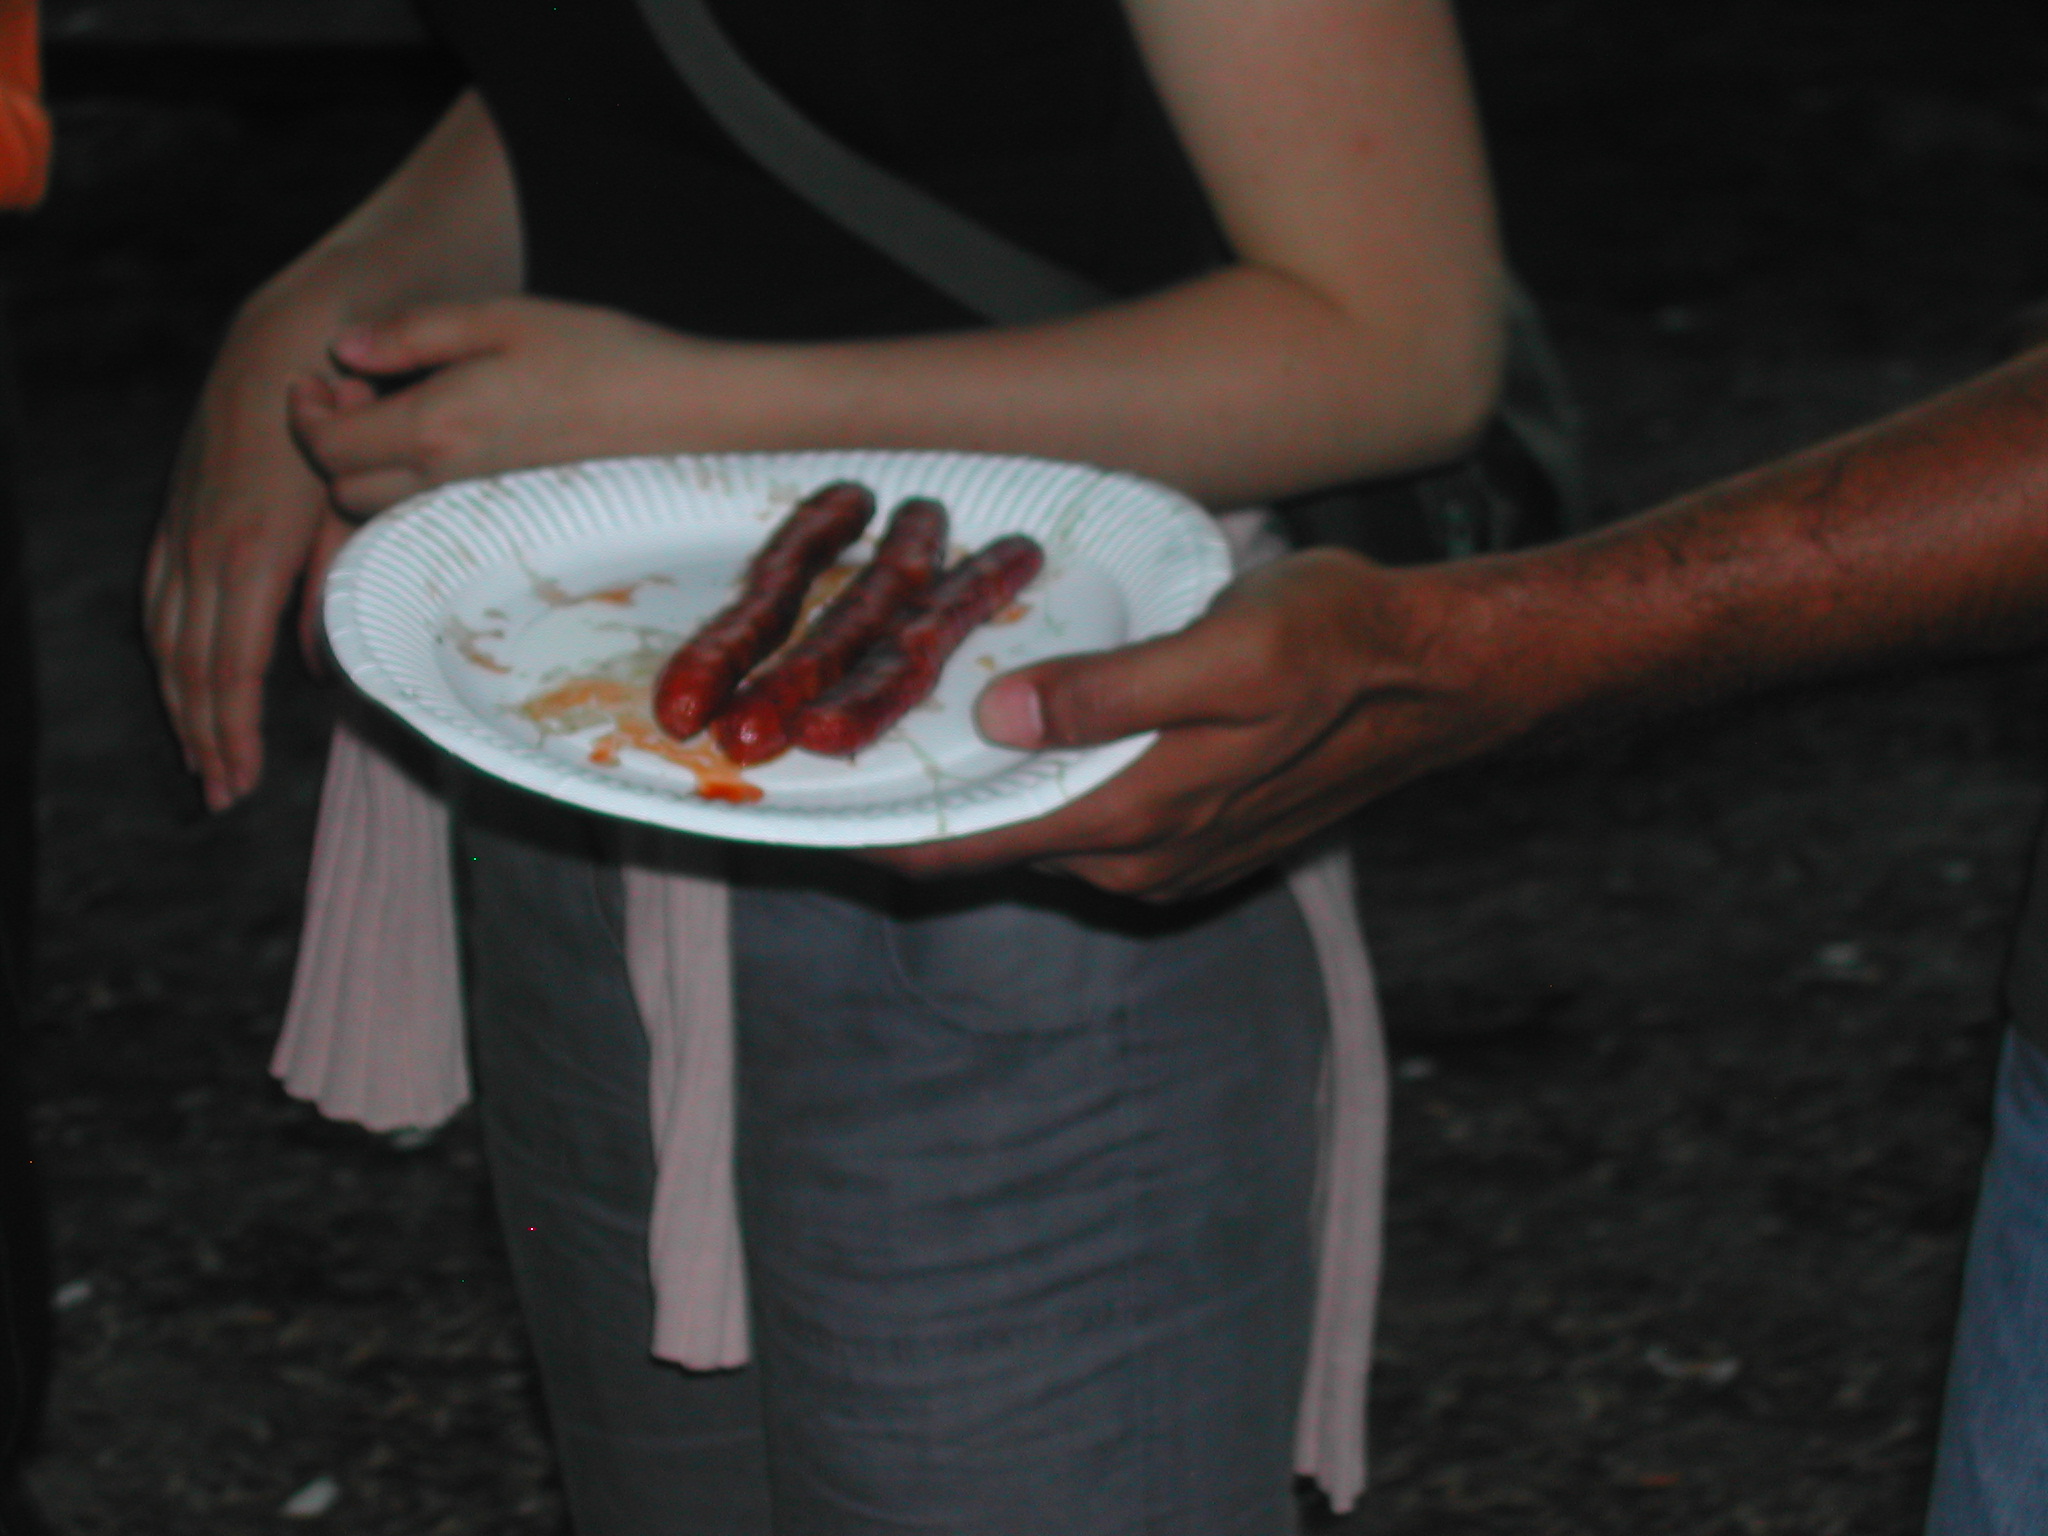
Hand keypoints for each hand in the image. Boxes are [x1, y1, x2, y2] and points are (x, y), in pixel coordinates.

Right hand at [144, 324, 357, 811]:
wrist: (292, 338)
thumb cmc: (347, 421)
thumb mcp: (358, 503)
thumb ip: (334, 583)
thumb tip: (310, 662)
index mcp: (251, 549)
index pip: (229, 664)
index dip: (231, 728)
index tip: (238, 779)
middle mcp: (204, 543)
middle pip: (190, 664)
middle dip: (205, 735)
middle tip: (220, 794)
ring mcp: (185, 526)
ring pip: (166, 636)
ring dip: (181, 704)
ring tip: (201, 758)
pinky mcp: (181, 510)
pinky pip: (158, 594)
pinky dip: (165, 649)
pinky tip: (178, 681)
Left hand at [288, 297, 710, 515]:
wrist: (677, 410)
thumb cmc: (597, 353)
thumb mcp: (500, 317)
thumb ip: (413, 334)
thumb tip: (345, 349)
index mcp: (436, 427)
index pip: (328, 446)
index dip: (302, 413)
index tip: (316, 374)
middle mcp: (447, 479)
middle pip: (343, 490)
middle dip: (330, 443)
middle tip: (356, 389)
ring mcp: (475, 504)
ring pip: (382, 509)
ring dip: (367, 466)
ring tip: (397, 410)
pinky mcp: (500, 511)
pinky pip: (424, 512)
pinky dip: (406, 481)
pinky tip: (441, 434)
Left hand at [873, 549, 1533, 900]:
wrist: (1436, 674)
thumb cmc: (1337, 643)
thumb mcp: (1228, 648)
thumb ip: (1112, 693)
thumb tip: (1000, 722)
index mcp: (1138, 820)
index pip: (976, 843)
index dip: (889, 824)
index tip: (813, 798)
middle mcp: (1142, 861)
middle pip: (999, 844)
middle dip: (927, 803)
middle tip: (852, 740)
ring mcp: (1170, 860)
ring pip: (1042, 834)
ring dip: (985, 795)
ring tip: (916, 733)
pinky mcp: (1194, 842)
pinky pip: (1088, 825)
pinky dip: (1044, 791)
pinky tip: (1023, 739)